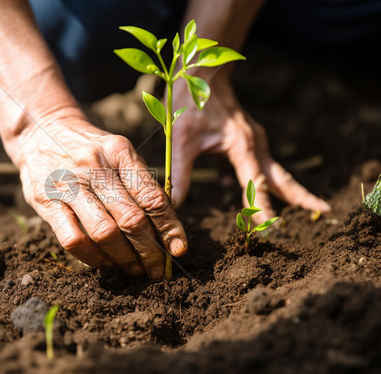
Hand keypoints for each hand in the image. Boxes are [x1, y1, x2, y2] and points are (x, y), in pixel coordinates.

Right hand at [15, 118, 187, 279]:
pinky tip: (104, 262)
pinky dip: (93, 258)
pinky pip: (73, 239)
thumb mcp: (118, 152)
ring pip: (104, 233)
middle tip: (158, 269)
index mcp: (119, 152)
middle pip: (131, 219)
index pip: (152, 196)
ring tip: (135, 269)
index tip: (179, 249)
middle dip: (150, 251)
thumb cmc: (90, 150)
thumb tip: (167, 224)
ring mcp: (68, 185)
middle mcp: (94, 167)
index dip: (170, 227)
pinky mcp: (46, 203)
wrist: (40, 131)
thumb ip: (140, 182)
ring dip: (124, 259)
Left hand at [171, 72, 330, 220]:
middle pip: (281, 176)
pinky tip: (240, 188)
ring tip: (303, 207)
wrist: (201, 73)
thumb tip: (174, 203)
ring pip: (273, 171)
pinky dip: (258, 180)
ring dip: (284, 191)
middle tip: (324, 210)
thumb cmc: (191, 103)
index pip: (257, 182)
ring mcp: (254, 140)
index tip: (272, 226)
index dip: (264, 206)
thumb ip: (179, 173)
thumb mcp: (181, 141)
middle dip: (301, 196)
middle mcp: (255, 143)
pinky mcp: (247, 139)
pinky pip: (257, 164)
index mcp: (242, 145)